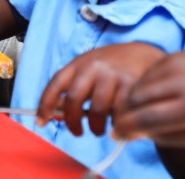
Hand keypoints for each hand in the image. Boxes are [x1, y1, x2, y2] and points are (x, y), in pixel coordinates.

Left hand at [36, 42, 166, 135]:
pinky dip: (116, 125)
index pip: (55, 84)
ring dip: (96, 127)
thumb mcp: (88, 69)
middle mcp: (93, 66)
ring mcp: (113, 74)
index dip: (44, 105)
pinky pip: (119, 113)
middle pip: (73, 100)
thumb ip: (73, 86)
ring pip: (97, 110)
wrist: (144, 53)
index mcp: (78, 63)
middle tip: (77, 132)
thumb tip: (53, 112)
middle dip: (72, 122)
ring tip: (99, 130)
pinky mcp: (132, 84)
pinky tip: (116, 125)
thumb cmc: (111, 66)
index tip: (40, 122)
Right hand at [113, 53, 184, 148]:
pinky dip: (140, 88)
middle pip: (139, 98)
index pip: (151, 117)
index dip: (129, 126)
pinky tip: (147, 98)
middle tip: (120, 124)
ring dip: (130, 100)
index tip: (117, 133)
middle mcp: (184, 81)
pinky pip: (146, 74)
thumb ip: (165, 137)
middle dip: (124, 112)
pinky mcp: (172, 55)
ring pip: (139, 84)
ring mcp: (177, 64)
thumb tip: (131, 133)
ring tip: (134, 113)